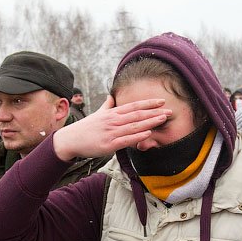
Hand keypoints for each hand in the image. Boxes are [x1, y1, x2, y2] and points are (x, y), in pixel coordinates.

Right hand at [52, 96, 170, 160]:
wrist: (71, 139)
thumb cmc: (85, 128)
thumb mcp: (97, 114)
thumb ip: (106, 105)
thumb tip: (111, 96)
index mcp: (112, 113)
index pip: (133, 106)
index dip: (148, 103)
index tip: (161, 101)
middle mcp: (113, 121)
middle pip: (137, 115)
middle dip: (155, 112)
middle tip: (170, 110)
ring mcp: (111, 132)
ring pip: (134, 126)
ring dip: (150, 122)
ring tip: (163, 119)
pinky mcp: (109, 144)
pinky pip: (126, 140)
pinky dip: (137, 136)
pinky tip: (148, 134)